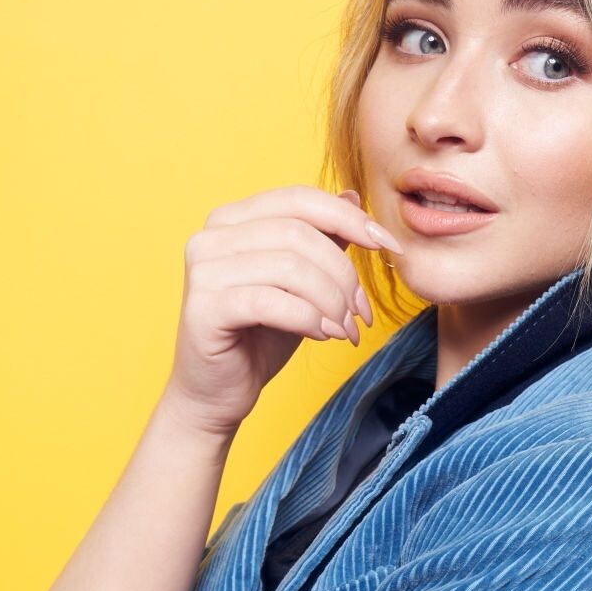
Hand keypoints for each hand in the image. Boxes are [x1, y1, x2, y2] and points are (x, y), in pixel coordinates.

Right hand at [159, 184, 402, 440]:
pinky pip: (272, 302)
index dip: (350, 219)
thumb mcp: (302, 282)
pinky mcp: (204, 308)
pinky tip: (322, 335)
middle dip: (343, 273)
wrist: (218, 393)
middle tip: (361, 312)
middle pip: (299, 233)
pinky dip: (308, 319)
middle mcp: (211, 236)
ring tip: (344, 329)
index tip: (388, 247)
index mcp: (232, 219)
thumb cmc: (259, 336)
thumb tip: (353, 197)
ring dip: (331, 301)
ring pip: (290, 266)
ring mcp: (203, 270)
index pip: (300, 199)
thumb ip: (322, 239)